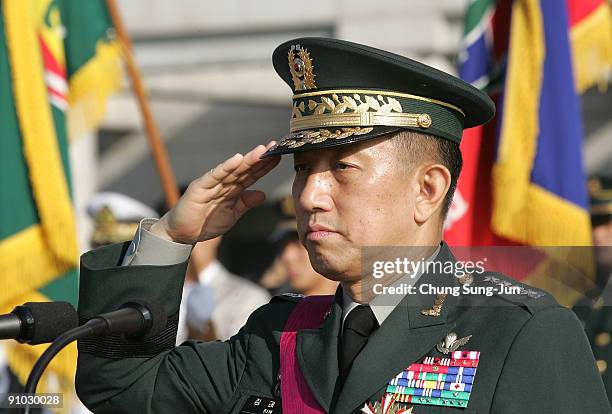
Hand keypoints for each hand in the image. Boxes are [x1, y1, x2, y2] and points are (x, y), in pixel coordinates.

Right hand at [151, 142, 279, 243]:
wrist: (183, 233)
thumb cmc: (206, 222)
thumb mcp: (232, 214)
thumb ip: (245, 203)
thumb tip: (263, 194)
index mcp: (233, 189)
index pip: (252, 175)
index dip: (265, 166)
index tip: (279, 156)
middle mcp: (224, 183)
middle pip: (245, 169)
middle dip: (260, 158)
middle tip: (275, 146)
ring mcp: (212, 184)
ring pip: (233, 170)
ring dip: (247, 160)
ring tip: (261, 150)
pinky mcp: (200, 188)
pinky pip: (215, 176)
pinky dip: (225, 168)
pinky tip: (237, 159)